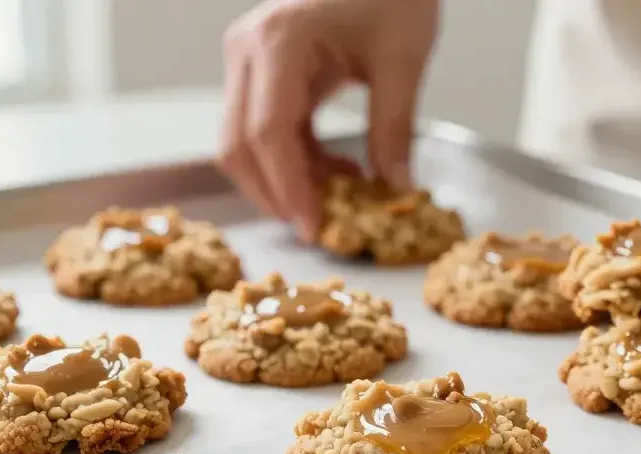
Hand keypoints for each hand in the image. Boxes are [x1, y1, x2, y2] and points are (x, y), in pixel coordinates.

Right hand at [219, 0, 438, 241]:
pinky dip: (293, 159)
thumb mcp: (402, 58)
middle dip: (275, 193)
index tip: (315, 227)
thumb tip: (395, 190)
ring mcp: (247, 60)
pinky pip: (262, 130)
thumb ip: (394, 128)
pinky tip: (335, 167)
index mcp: (279, 41)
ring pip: (243, 143)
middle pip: (238, 145)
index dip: (288, 188)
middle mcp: (248, 50)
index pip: (267, 133)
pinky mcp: (258, 71)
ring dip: (285, 179)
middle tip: (320, 224)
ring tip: (342, 188)